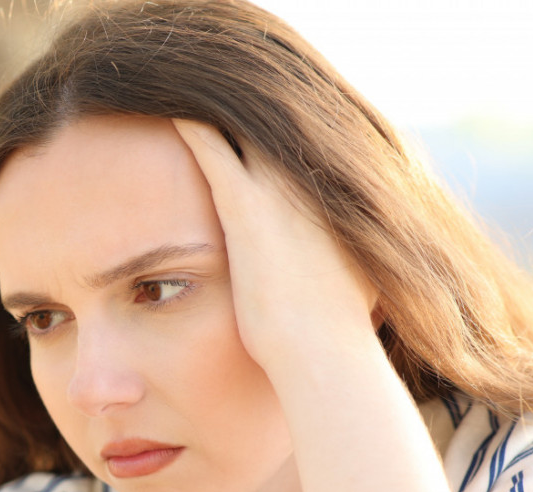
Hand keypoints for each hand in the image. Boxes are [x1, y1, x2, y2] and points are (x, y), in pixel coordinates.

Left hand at [172, 119, 379, 372]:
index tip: (266, 142)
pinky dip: (193, 126)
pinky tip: (170, 110)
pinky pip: (211, 148)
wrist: (323, 351)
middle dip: (254, 123)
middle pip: (278, 130)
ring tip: (194, 99)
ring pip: (244, 128)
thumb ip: (353, 268)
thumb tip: (360, 286)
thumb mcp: (362, 289)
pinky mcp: (244, 205)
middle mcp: (314, 183)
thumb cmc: (338, 335)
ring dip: (221, 113)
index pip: (309, 152)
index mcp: (344, 200)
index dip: (284, 145)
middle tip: (227, 112)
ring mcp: (281, 189)